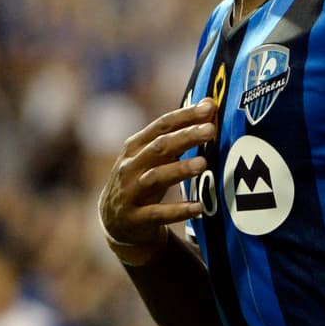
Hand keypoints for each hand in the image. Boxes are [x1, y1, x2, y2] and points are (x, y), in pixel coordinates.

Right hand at [99, 98, 216, 265]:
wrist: (114, 221)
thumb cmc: (141, 180)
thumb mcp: (152, 157)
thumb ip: (178, 133)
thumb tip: (209, 104)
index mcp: (135, 147)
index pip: (162, 125)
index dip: (185, 115)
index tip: (209, 107)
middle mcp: (130, 166)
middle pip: (159, 147)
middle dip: (185, 137)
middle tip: (210, 130)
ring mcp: (130, 192)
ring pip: (156, 177)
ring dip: (179, 170)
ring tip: (203, 164)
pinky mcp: (136, 218)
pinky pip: (158, 214)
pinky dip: (178, 211)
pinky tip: (198, 208)